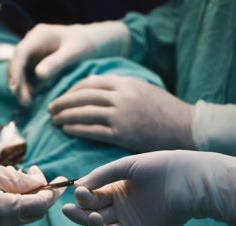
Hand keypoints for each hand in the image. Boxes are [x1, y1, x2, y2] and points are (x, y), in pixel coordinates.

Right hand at [0, 161, 65, 225]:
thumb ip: (19, 180)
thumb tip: (41, 184)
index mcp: (5, 211)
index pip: (41, 204)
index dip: (52, 191)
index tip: (59, 178)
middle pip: (32, 214)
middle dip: (36, 193)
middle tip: (30, 172)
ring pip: (17, 219)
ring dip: (20, 201)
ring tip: (6, 180)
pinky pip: (3, 225)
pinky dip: (6, 210)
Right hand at [8, 21, 129, 105]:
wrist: (90, 42)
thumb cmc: (84, 43)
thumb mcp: (74, 52)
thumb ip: (56, 62)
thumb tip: (38, 74)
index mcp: (39, 36)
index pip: (20, 53)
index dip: (15, 70)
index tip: (15, 87)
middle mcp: (31, 44)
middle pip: (16, 64)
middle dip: (17, 83)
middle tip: (24, 102)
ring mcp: (31, 55)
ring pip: (19, 72)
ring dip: (20, 88)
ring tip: (27, 104)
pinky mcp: (34, 65)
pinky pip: (26, 77)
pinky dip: (27, 88)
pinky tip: (32, 100)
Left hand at [49, 75, 194, 152]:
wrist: (185, 127)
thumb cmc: (164, 110)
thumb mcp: (142, 89)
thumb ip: (120, 87)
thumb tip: (95, 88)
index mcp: (125, 83)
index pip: (90, 83)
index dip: (72, 90)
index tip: (63, 96)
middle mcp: (121, 96)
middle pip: (82, 96)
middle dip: (63, 102)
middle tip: (50, 109)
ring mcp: (121, 115)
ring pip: (84, 113)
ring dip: (66, 116)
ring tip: (55, 120)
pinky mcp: (122, 133)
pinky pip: (92, 130)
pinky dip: (76, 129)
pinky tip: (67, 130)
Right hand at [62, 151, 235, 225]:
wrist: (192, 179)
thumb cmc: (161, 167)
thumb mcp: (128, 165)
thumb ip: (103, 174)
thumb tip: (78, 186)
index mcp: (116, 191)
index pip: (92, 199)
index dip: (83, 197)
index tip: (79, 192)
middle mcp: (122, 210)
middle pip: (94, 217)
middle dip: (80, 214)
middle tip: (68, 211)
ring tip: (93, 218)